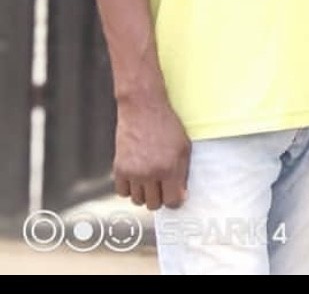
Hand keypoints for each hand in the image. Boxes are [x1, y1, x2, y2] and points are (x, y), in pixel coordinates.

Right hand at [113, 94, 189, 210]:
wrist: (143, 109)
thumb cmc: (167, 125)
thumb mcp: (184, 148)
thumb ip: (183, 174)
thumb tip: (181, 197)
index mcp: (170, 168)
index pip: (173, 201)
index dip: (176, 200)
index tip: (176, 195)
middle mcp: (150, 173)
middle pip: (154, 204)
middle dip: (160, 197)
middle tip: (162, 185)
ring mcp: (133, 172)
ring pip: (138, 200)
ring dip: (144, 193)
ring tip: (149, 178)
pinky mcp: (119, 169)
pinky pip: (122, 192)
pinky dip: (129, 188)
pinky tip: (136, 177)